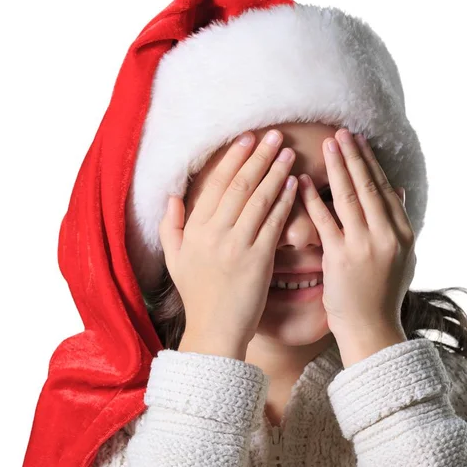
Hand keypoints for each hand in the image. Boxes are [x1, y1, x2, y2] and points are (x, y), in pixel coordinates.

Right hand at [159, 129, 297, 357]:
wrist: (214, 331)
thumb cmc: (197, 295)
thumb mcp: (175, 260)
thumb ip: (171, 226)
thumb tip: (173, 196)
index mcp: (194, 230)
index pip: (215, 185)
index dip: (233, 159)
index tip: (247, 139)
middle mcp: (214, 233)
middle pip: (240, 185)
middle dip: (259, 156)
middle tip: (275, 135)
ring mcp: (237, 245)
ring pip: (259, 199)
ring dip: (275, 172)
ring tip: (289, 152)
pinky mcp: (259, 260)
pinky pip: (274, 223)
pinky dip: (285, 201)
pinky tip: (295, 184)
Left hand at [297, 128, 416, 364]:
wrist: (372, 330)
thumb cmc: (381, 295)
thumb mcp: (401, 257)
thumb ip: (398, 222)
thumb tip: (398, 189)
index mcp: (402, 234)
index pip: (385, 189)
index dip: (371, 163)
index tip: (360, 142)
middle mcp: (387, 235)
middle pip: (368, 186)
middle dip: (354, 156)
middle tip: (342, 131)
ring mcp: (364, 246)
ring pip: (349, 197)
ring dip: (338, 167)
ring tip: (328, 144)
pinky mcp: (340, 258)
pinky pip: (324, 222)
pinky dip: (312, 199)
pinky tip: (300, 181)